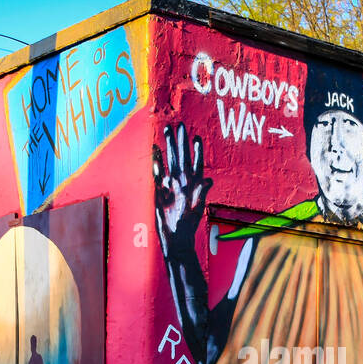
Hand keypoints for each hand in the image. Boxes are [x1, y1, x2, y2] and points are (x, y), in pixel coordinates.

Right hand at [153, 123, 211, 251]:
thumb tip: (208, 180)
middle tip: (180, 125)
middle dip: (180, 141)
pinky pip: (157, 172)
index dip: (197, 151)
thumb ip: (201, 194)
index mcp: (192, 185)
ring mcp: (170, 185)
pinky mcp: (159, 190)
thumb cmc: (187, 225)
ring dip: (168, 146)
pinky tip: (154, 150)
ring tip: (167, 130)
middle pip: (181, 157)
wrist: (174, 237)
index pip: (195, 164)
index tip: (196, 137)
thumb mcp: (196, 209)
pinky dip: (155, 161)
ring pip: (169, 161)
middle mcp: (182, 182)